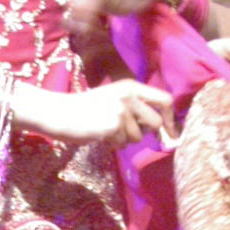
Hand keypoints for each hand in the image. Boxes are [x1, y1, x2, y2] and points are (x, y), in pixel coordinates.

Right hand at [30, 78, 175, 149]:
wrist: (59, 113)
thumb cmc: (86, 109)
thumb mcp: (114, 100)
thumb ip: (136, 110)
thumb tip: (163, 130)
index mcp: (131, 86)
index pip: (165, 100)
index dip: (170, 119)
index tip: (170, 132)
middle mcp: (129, 95)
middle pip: (155, 122)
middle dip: (145, 133)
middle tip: (128, 134)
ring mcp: (121, 110)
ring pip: (137, 137)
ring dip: (124, 139)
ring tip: (106, 130)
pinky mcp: (113, 125)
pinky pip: (123, 143)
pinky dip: (113, 144)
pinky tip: (99, 134)